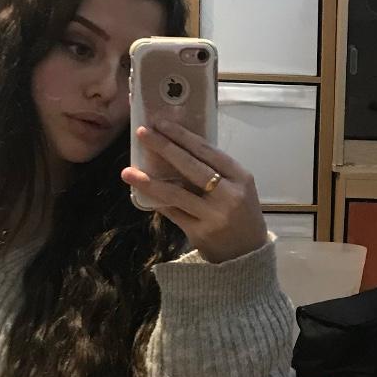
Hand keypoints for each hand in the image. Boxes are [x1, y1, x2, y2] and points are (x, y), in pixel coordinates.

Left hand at [122, 120, 267, 263]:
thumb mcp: (239, 187)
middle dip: (164, 147)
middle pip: (191, 166)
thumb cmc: (241, 213)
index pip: (207, 151)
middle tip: (143, 133)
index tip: (161, 123)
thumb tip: (178, 147)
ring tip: (128, 172)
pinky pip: (172, 213)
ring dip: (149, 181)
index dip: (182, 136)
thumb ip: (216, 170)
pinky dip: (157, 201)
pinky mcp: (199, 233)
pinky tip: (141, 193)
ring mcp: (213, 215)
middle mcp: (228, 195)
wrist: (248, 253)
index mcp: (240, 177)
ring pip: (175, 194)